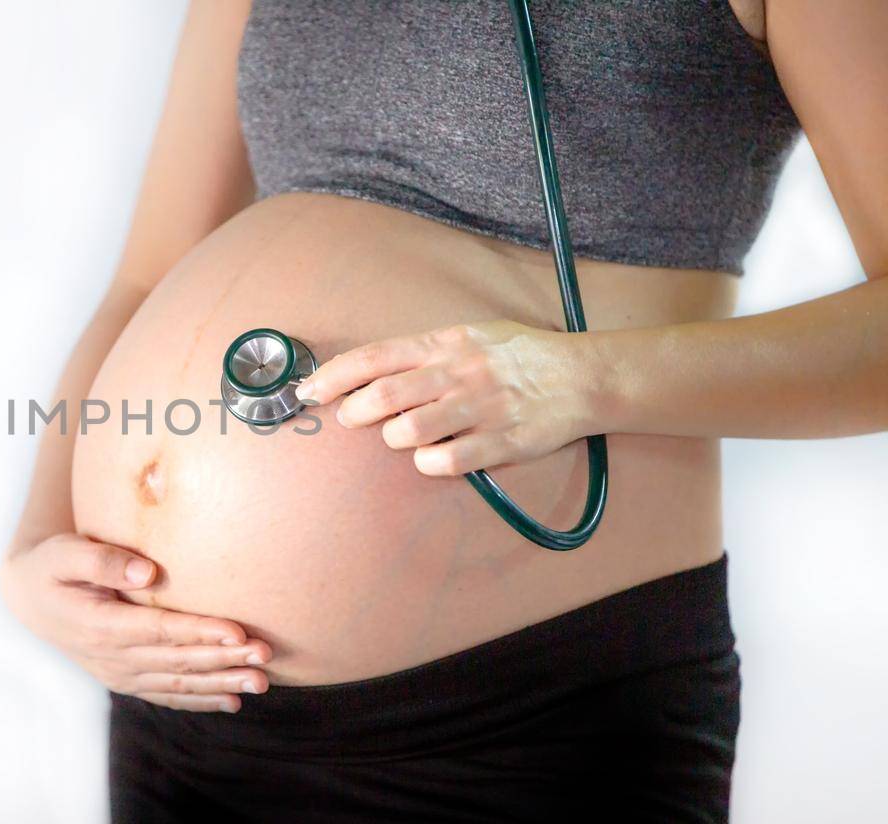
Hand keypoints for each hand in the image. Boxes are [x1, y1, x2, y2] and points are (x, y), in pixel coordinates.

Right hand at [0, 533, 270, 712]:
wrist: (29, 598)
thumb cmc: (52, 566)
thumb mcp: (65, 553)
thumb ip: (104, 561)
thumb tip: (148, 573)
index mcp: (98, 626)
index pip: (159, 631)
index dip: (200, 633)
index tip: (239, 632)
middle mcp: (110, 658)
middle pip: (176, 662)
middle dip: (224, 660)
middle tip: (266, 656)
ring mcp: (118, 673)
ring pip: (178, 684)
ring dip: (221, 683)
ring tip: (262, 681)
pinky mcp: (125, 679)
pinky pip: (167, 696)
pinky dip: (200, 700)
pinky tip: (232, 700)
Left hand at [296, 320, 601, 475]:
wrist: (582, 377)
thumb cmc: (518, 357)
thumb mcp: (469, 336)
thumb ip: (422, 353)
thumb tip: (367, 371)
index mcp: (445, 344)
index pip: (375, 357)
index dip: (334, 376)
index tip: (308, 391)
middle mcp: (458, 374)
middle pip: (383, 397)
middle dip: (355, 412)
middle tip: (352, 418)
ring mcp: (479, 409)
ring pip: (408, 433)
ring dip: (395, 439)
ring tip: (407, 435)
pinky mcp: (499, 443)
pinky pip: (445, 461)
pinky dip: (429, 463)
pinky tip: (435, 456)